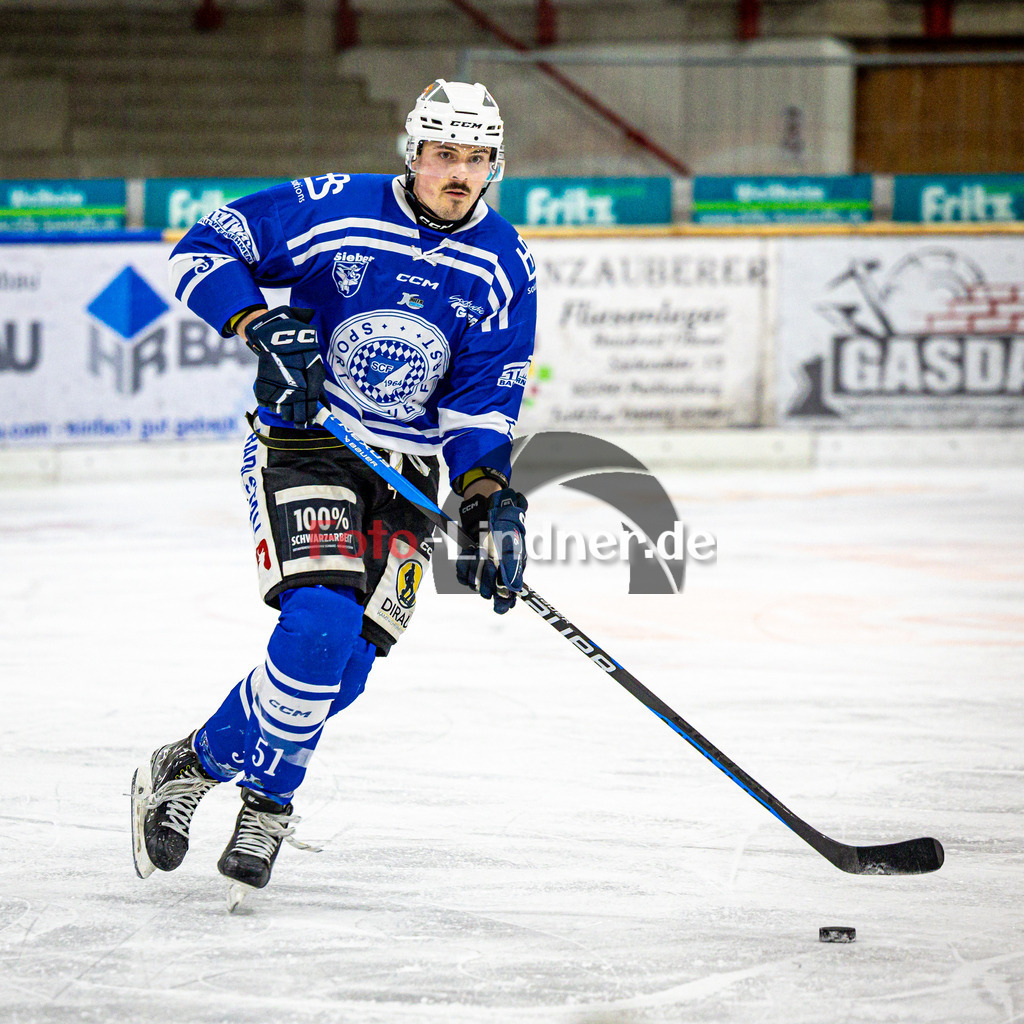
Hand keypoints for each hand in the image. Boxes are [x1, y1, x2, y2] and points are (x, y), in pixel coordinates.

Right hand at [244, 306, 324, 425]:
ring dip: (283, 410)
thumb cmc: (303, 354)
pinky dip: (270, 402)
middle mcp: (291, 390)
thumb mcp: (316, 370)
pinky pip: (265, 403)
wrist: (280, 337)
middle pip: (293, 416)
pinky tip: (275, 397)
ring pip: (279, 411)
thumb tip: (325, 409)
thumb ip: (319, 391)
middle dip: (296, 419)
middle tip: (297, 419)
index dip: (308, 420)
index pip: (308, 412)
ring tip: (286, 404)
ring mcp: (276, 388)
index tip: (308, 423)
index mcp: (308, 387)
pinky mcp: (262, 384)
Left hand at [456, 488, 527, 613]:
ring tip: (478, 551)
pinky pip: (462, 574)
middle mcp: (496, 575)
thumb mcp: (511, 546)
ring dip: (473, 567)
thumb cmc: (505, 528)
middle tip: (488, 560)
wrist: (488, 511)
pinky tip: (469, 552)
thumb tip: (515, 590)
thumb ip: (513, 568)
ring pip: (473, 583)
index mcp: (511, 573)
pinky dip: (463, 564)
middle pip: (488, 592)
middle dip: (486, 578)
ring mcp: (481, 570)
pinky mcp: (468, 565)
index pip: (507, 598)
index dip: (504, 604)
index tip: (499, 607)